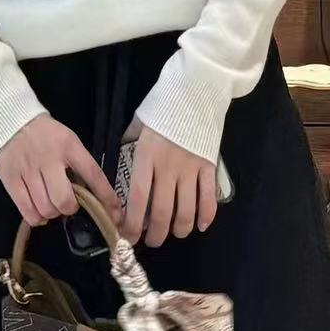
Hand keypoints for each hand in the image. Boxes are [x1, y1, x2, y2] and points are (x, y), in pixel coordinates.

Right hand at [0, 112, 122, 230]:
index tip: (116, 214)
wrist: (11, 120)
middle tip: (68, 203)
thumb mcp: (69, 141)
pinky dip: (37, 218)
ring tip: (51, 204)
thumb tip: (93, 196)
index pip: (93, 175)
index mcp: (69, 147)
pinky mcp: (11, 179)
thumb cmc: (45, 135)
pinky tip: (39, 212)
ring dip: (53, 213)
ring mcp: (28, 170)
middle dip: (70, 208)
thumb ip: (79, 165)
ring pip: (46, 208)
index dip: (106, 198)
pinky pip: (27, 211)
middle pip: (64, 200)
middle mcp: (49, 159)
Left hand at [122, 115, 218, 245]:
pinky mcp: (209, 167)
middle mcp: (168, 168)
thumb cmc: (163, 106)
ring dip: (179, 229)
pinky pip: (209, 198)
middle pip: (162, 212)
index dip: (133, 224)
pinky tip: (199, 226)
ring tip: (175, 233)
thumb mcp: (138, 124)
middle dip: (156, 234)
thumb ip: (129, 145)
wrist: (196, 90)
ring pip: (186, 211)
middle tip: (152, 241)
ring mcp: (191, 169)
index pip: (138, 200)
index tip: (129, 236)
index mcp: (146, 157)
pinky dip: (206, 216)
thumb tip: (119, 163)